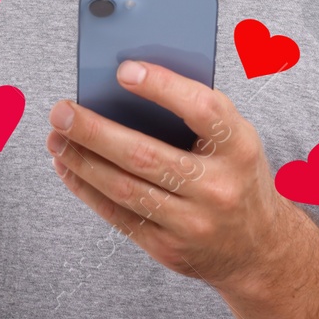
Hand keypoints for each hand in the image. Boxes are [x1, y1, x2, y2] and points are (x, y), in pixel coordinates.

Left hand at [45, 59, 292, 290]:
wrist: (260, 249)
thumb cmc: (237, 176)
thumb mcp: (235, 138)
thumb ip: (195, 111)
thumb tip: (127, 81)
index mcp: (238, 147)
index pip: (202, 109)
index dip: (162, 87)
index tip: (123, 69)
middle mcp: (218, 188)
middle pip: (146, 155)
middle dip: (95, 131)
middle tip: (62, 110)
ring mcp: (192, 223)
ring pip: (124, 188)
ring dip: (82, 160)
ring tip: (57, 137)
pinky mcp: (168, 249)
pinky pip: (118, 216)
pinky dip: (87, 189)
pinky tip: (68, 167)